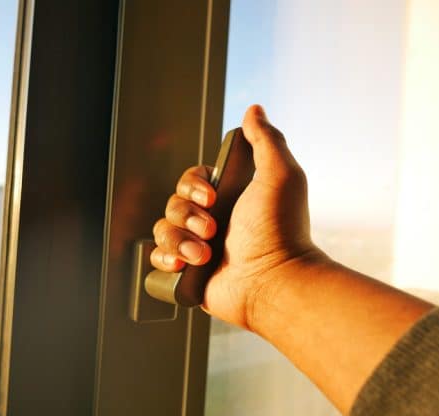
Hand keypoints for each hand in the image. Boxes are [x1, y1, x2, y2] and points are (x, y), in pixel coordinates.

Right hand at [150, 105, 326, 328]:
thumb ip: (266, 140)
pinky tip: (184, 265)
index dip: (193, 186)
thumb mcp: (280, 175)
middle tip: (212, 228)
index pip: (191, 180)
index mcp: (230, 198)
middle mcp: (212, 221)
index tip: (212, 197)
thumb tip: (254, 110)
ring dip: (179, 239)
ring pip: (162, 230)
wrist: (274, 281)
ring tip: (203, 254)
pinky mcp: (188, 273)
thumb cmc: (281, 231)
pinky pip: (157, 258)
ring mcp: (198, 248)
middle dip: (187, 215)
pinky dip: (166, 259)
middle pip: (172, 203)